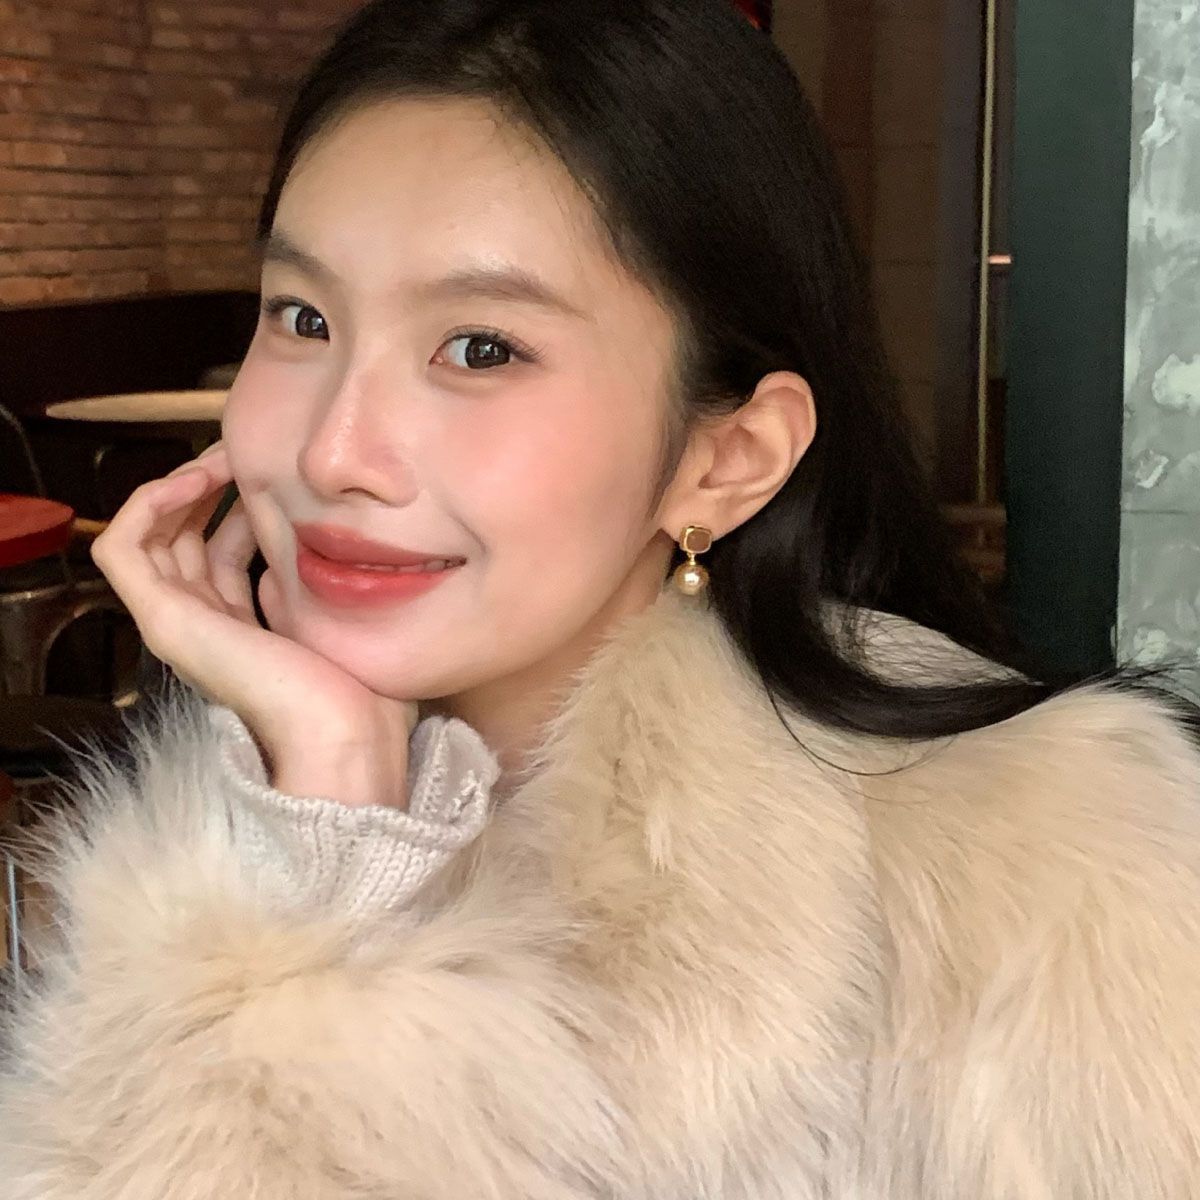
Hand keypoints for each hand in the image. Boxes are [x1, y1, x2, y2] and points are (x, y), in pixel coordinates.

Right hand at [89, 442, 418, 808]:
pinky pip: (121, 549)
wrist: (347, 734)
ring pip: (149, 537)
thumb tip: (318, 537)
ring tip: (219, 458)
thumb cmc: (361, 692)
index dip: (239, 505)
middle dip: (209, 487)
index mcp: (242, 631)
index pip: (221, 551)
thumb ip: (318, 582)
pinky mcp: (164, 621)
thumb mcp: (340, 618)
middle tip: (242, 453)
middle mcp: (203, 627)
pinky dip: (147, 506)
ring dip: (179, 486)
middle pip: (184, 539)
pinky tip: (192, 481)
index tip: (270, 472)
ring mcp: (177, 625)